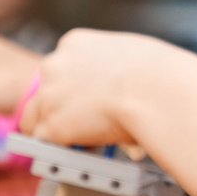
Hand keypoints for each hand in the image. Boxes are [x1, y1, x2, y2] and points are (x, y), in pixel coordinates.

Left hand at [20, 29, 196, 146]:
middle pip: (44, 91)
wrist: (159, 92)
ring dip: (55, 130)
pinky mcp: (52, 125)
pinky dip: (59, 149)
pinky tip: (81, 152)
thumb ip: (115, 64)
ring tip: (81, 141)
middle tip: (85, 121)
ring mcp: (50, 96)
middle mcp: (55, 65)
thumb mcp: (134, 53)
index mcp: (76, 43)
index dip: (74, 87)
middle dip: (61, 107)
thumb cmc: (161, 73)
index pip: (60, 67)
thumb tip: (125, 82)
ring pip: (35, 119)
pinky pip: (43, 143)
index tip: (87, 99)